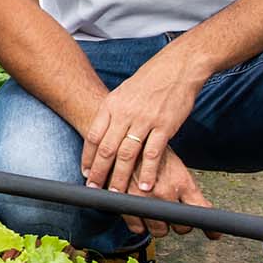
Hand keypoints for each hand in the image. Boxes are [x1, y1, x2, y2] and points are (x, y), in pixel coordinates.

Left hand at [79, 51, 205, 194]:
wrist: (177, 68)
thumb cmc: (149, 82)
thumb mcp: (123, 93)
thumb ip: (112, 114)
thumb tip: (101, 136)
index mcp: (111, 105)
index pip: (93, 136)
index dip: (87, 157)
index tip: (85, 173)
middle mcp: (124, 113)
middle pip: (107, 149)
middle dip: (99, 172)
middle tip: (95, 190)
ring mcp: (144, 120)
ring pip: (127, 155)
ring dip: (121, 177)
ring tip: (117, 194)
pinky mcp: (164, 126)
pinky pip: (153, 154)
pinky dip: (148, 172)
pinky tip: (145, 187)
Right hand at [117, 147, 217, 237]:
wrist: (127, 142)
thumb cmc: (153, 153)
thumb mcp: (177, 167)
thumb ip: (189, 190)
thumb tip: (204, 208)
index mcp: (181, 182)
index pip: (201, 213)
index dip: (208, 226)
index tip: (213, 232)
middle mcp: (164, 192)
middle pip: (181, 227)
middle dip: (180, 224)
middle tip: (175, 215)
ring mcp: (145, 199)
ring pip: (160, 231)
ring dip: (160, 227)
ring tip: (158, 215)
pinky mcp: (127, 203)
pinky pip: (138, 229)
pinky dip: (141, 226)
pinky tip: (143, 216)